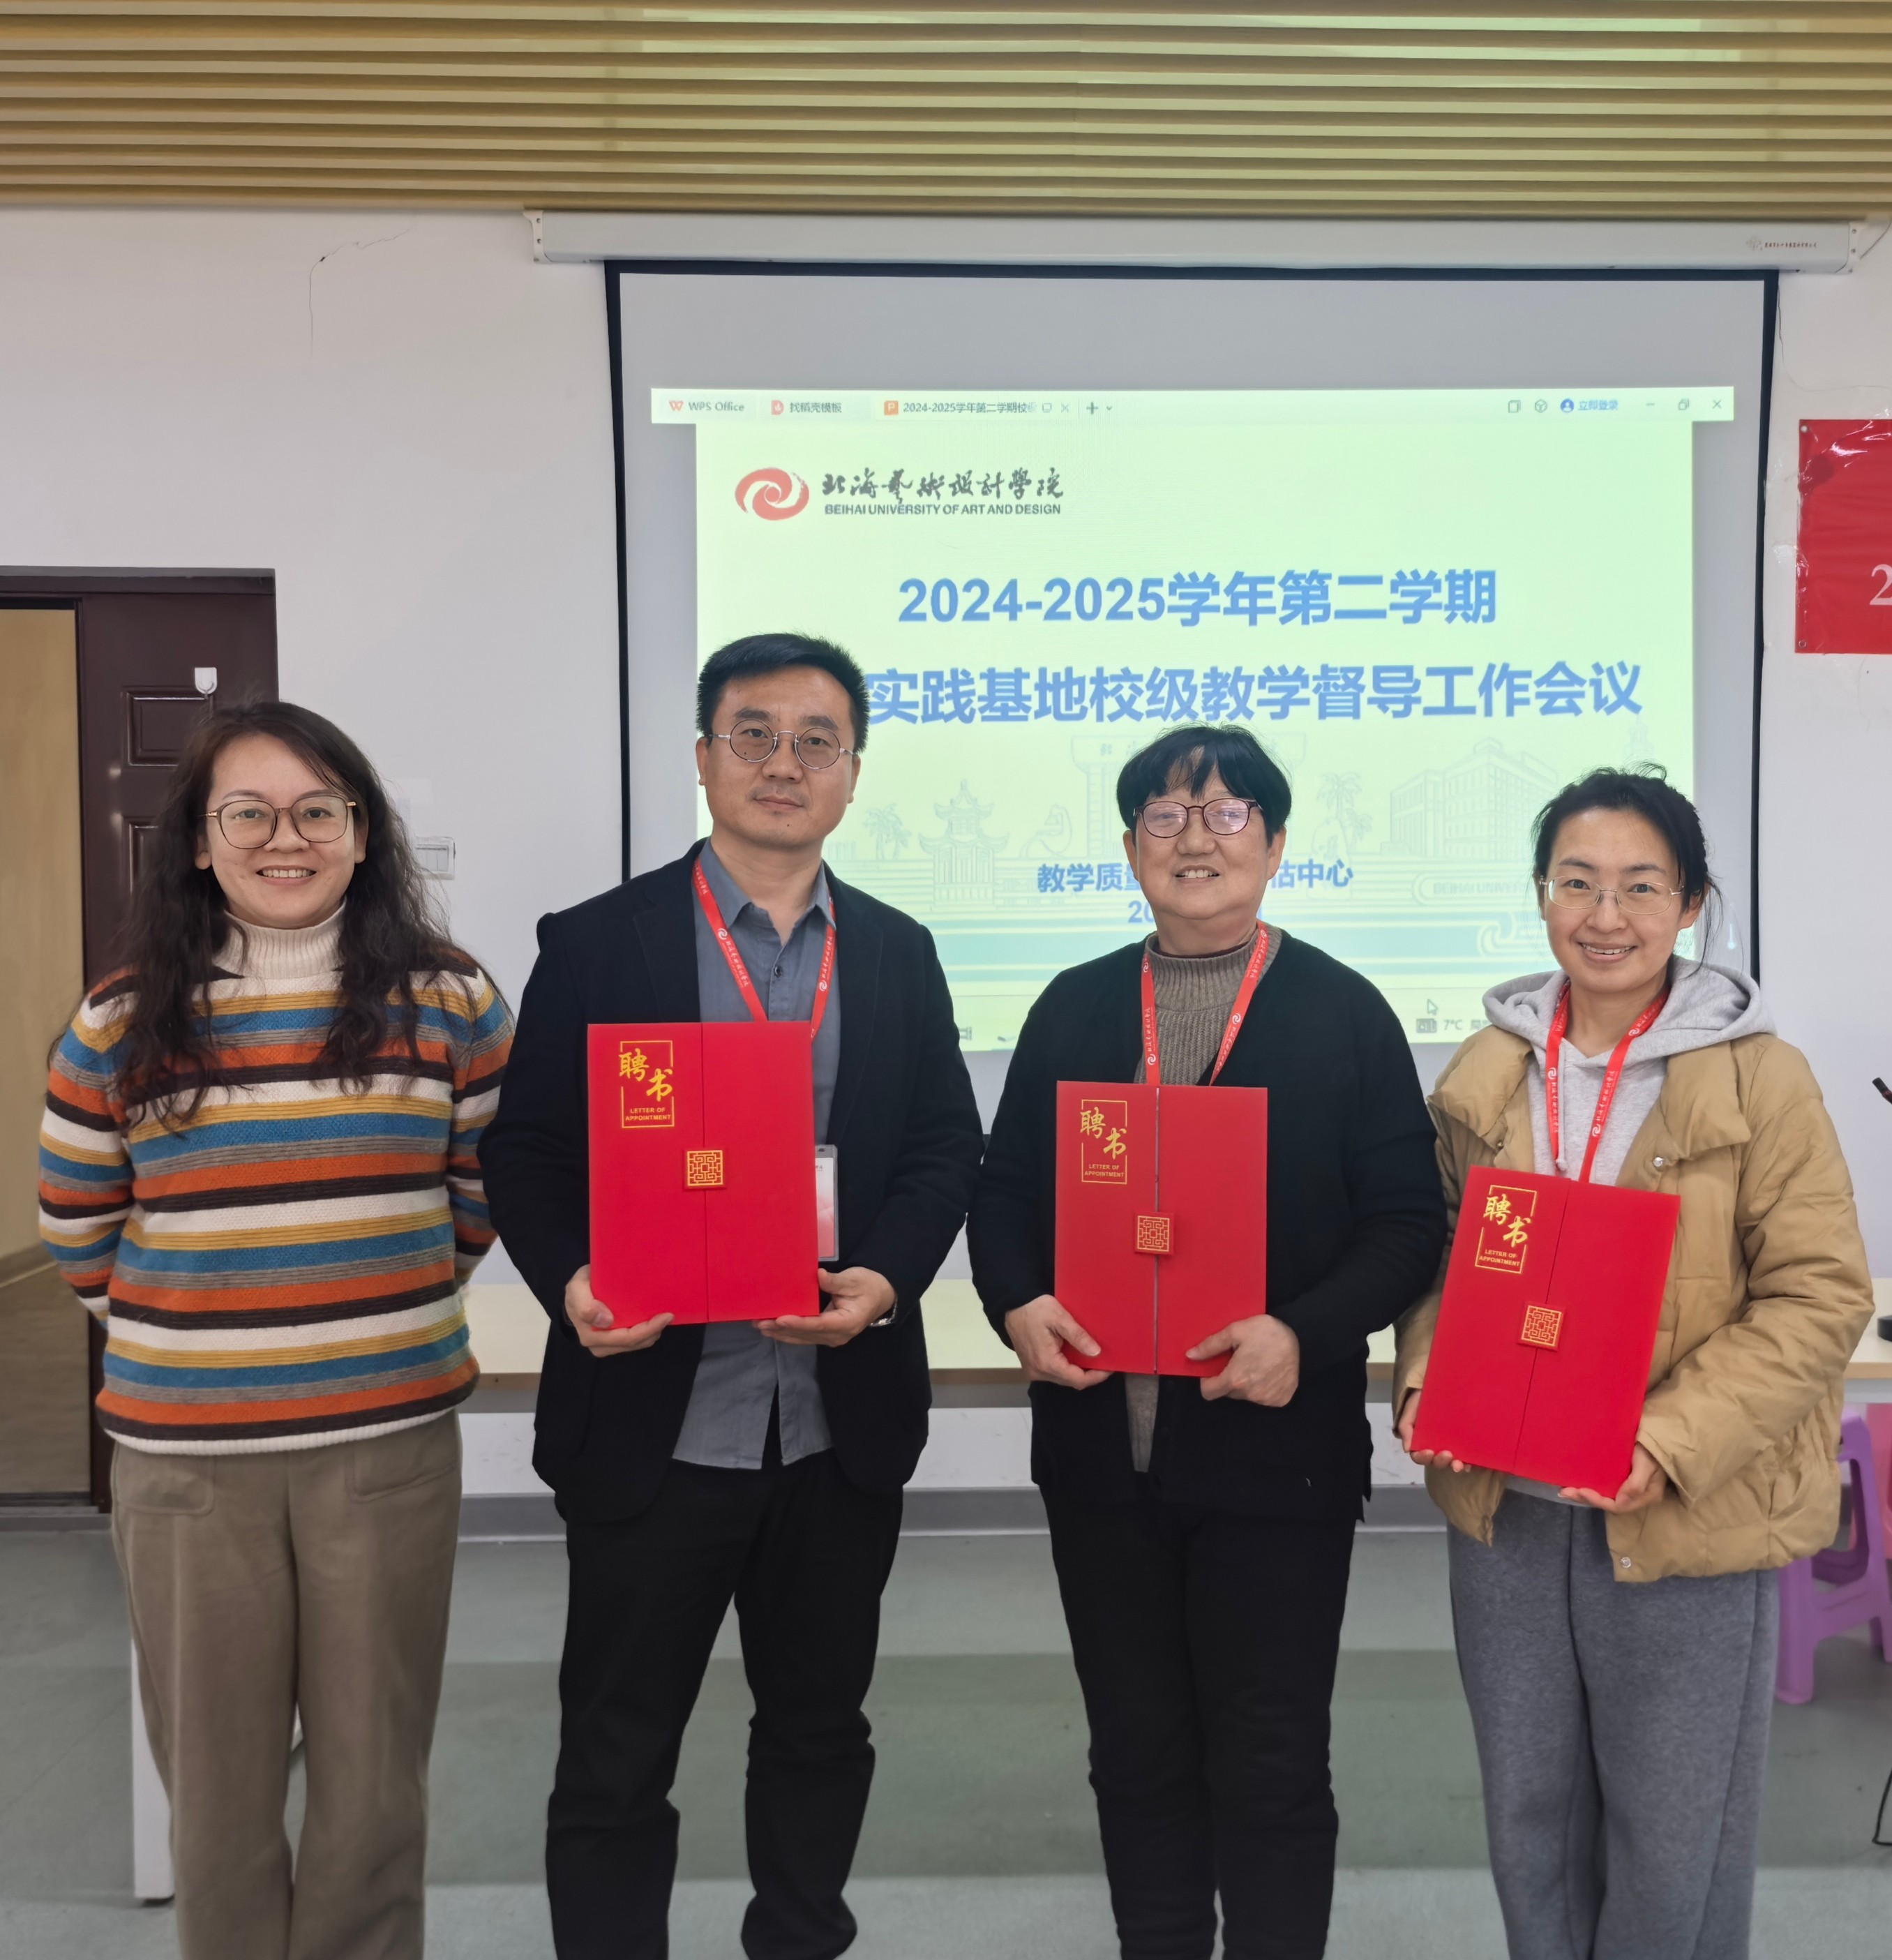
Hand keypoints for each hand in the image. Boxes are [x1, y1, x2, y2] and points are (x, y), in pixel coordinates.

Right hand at [565, 1264, 671, 1355]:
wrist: (577, 1293)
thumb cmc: (580, 1288)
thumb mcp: (576, 1288)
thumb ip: (585, 1304)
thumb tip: (606, 1321)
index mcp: (591, 1334)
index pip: (625, 1338)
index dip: (648, 1330)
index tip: (665, 1315)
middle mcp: (599, 1345)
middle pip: (634, 1343)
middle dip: (654, 1330)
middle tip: (669, 1314)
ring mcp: (607, 1346)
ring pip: (637, 1344)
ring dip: (652, 1332)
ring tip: (662, 1316)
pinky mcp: (615, 1343)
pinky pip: (636, 1341)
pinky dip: (647, 1332)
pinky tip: (653, 1319)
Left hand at [758, 1266, 894, 1346]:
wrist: (881, 1296)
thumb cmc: (868, 1286)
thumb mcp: (854, 1280)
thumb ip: (835, 1281)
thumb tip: (818, 1275)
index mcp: (847, 1322)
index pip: (818, 1325)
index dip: (798, 1323)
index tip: (780, 1319)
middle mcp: (838, 1335)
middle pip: (806, 1335)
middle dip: (782, 1329)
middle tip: (759, 1322)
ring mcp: (832, 1337)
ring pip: (803, 1338)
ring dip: (781, 1333)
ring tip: (760, 1326)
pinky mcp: (827, 1335)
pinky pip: (805, 1336)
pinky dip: (789, 1333)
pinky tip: (774, 1329)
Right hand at [1003, 1295, 1109, 1390]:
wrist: (1012, 1304)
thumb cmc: (1036, 1308)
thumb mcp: (1060, 1318)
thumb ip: (1078, 1337)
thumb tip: (1097, 1353)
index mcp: (1047, 1362)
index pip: (1077, 1379)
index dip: (1096, 1376)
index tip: (1110, 1368)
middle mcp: (1038, 1372)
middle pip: (1070, 1381)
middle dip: (1089, 1375)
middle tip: (1104, 1362)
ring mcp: (1033, 1371)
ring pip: (1062, 1379)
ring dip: (1077, 1372)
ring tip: (1092, 1359)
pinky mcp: (1031, 1366)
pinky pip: (1053, 1373)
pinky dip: (1066, 1368)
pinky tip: (1075, 1357)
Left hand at [1190, 1315, 1298, 1406]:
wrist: (1304, 1339)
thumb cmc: (1267, 1332)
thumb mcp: (1235, 1331)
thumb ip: (1211, 1345)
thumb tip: (1190, 1356)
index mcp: (1235, 1379)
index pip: (1209, 1393)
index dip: (1207, 1381)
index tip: (1214, 1369)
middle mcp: (1250, 1394)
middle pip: (1227, 1393)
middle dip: (1228, 1379)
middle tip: (1238, 1360)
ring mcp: (1266, 1400)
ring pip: (1245, 1396)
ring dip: (1246, 1384)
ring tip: (1256, 1363)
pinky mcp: (1280, 1400)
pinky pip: (1263, 1398)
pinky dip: (1262, 1388)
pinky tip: (1269, 1371)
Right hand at [1396, 1390, 1472, 1473]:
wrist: (1440, 1384)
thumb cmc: (1422, 1398)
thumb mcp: (1410, 1410)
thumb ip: (1405, 1428)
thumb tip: (1407, 1449)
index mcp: (1421, 1442)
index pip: (1419, 1456)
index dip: (1423, 1457)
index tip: (1429, 1451)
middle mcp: (1435, 1447)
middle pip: (1436, 1462)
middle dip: (1441, 1461)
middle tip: (1447, 1454)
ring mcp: (1450, 1445)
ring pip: (1451, 1462)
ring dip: (1455, 1466)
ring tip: (1459, 1464)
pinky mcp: (1464, 1442)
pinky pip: (1466, 1456)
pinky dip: (1468, 1462)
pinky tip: (1470, 1463)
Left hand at [1564, 1443, 1667, 1513]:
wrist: (1659, 1432)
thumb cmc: (1653, 1448)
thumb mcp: (1647, 1464)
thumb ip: (1636, 1484)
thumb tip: (1620, 1502)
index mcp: (1646, 1496)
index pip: (1618, 1506)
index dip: (1598, 1501)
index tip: (1580, 1490)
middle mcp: (1637, 1495)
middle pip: (1610, 1503)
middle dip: (1587, 1498)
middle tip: (1565, 1491)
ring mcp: (1631, 1486)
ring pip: (1607, 1495)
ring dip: (1586, 1494)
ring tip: (1566, 1489)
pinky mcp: (1625, 1477)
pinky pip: (1607, 1485)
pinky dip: (1593, 1485)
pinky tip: (1579, 1480)